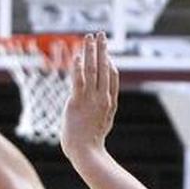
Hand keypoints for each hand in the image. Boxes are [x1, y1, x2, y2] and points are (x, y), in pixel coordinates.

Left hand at [61, 32, 118, 157]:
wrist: (86, 153)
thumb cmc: (91, 144)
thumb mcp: (102, 125)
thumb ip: (102, 113)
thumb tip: (102, 110)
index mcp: (110, 103)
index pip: (112, 77)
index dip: (109, 62)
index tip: (106, 52)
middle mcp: (102, 98)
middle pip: (104, 68)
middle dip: (102, 50)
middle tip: (101, 35)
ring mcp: (90, 99)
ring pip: (92, 70)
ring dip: (90, 51)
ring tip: (89, 38)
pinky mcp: (77, 102)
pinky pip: (78, 80)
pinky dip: (78, 66)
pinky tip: (78, 55)